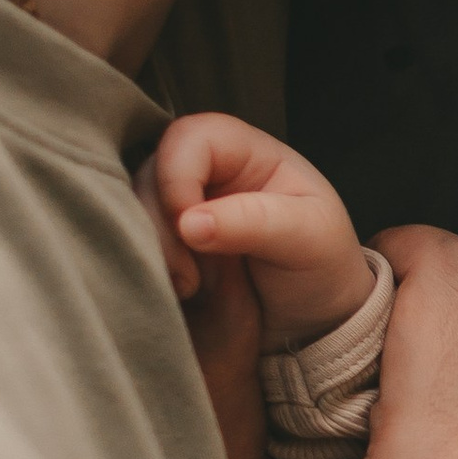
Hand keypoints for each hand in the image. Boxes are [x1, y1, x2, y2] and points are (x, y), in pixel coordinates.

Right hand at [143, 113, 374, 344]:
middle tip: (191, 278)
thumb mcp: (308, 238)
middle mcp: (205, 171)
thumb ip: (253, 222)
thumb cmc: (323, 265)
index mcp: (244, 151)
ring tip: (192, 289)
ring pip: (134, 211)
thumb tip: (188, 224)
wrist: (316, 318)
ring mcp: (181, 206)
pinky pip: (135, 244)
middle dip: (160, 227)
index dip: (178, 180)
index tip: (192, 232)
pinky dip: (149, 267)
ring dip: (154, 253)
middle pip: (150, 174)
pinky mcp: (167, 243)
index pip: (188, 139)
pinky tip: (179, 293)